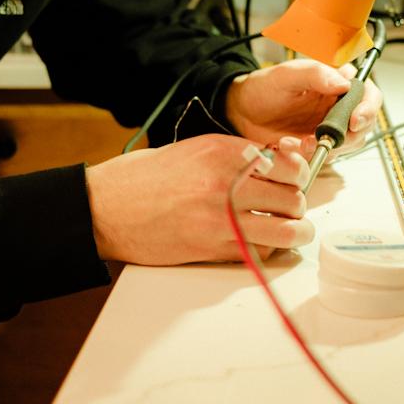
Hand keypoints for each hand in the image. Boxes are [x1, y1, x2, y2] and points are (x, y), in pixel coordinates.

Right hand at [85, 134, 312, 264]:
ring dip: (295, 231)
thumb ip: (235, 155)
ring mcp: (222, 219)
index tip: (294, 179)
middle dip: (297, 204)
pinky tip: (262, 244)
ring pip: (287, 230)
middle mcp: (227, 183)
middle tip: (290, 207)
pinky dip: (269, 250)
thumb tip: (275, 163)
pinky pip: (261, 253)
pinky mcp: (213, 249)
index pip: (287, 163)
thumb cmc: (143, 178)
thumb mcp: (193, 150)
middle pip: (293, 197)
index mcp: (223, 153)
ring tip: (293, 230)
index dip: (297, 173)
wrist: (105, 208)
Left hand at [224, 59, 382, 156]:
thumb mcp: (287, 75)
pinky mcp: (317, 145)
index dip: (368, 108)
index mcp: (337, 83)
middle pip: (364, 123)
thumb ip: (315, 74)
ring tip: (299, 141)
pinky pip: (324, 156)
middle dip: (348, 135)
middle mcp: (338, 106)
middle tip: (324, 137)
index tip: (355, 120)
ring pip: (348, 144)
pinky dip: (309, 155)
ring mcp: (329, 128)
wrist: (242, 111)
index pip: (368, 94)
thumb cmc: (264, 88)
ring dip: (327, 147)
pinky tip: (289, 144)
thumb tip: (344, 82)